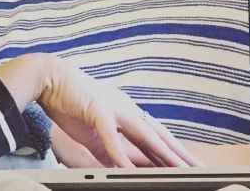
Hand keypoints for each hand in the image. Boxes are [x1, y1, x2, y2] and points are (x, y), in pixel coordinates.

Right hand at [0, 53, 203, 167]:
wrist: (48, 77)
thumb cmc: (68, 103)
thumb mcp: (92, 133)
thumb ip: (107, 150)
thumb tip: (119, 168)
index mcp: (127, 112)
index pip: (155, 136)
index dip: (173, 152)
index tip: (190, 165)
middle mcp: (126, 108)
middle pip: (159, 135)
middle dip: (180, 154)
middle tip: (201, 169)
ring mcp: (114, 107)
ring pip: (146, 134)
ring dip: (164, 153)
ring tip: (180, 170)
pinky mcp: (97, 110)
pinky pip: (111, 136)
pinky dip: (120, 153)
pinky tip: (126, 168)